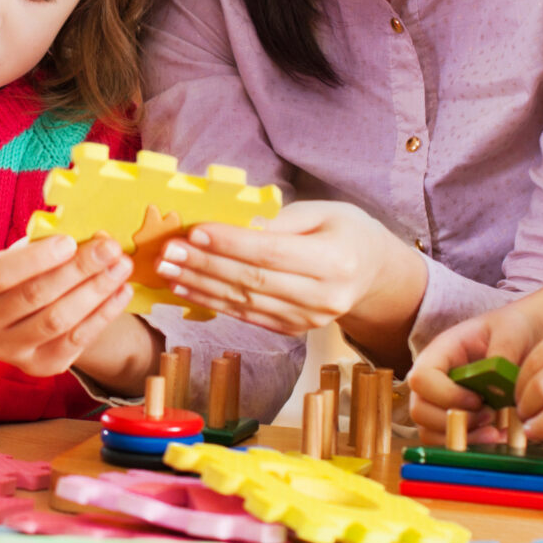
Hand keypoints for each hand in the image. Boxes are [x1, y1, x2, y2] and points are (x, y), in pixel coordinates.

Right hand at [0, 234, 133, 375]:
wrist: (22, 316)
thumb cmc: (21, 273)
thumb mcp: (20, 255)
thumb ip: (44, 244)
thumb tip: (91, 238)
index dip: (35, 259)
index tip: (70, 241)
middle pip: (33, 296)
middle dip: (77, 269)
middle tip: (109, 248)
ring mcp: (7, 351)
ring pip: (57, 320)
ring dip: (95, 291)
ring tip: (121, 266)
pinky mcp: (38, 367)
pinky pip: (76, 341)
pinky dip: (103, 314)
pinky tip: (121, 292)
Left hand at [155, 202, 421, 336]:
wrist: (375, 275)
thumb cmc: (347, 233)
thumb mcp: (324, 212)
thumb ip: (281, 219)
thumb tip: (233, 224)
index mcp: (335, 261)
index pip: (272, 253)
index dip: (231, 244)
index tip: (195, 231)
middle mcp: (324, 297)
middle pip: (252, 280)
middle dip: (205, 265)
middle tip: (168, 251)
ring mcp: (308, 320)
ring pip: (244, 302)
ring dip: (200, 285)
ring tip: (167, 269)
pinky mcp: (293, 330)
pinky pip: (246, 316)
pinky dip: (212, 302)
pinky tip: (186, 289)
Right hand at [406, 305, 542, 443]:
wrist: (523, 338)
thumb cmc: (512, 329)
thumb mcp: (511, 332)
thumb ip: (503, 352)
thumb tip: (496, 383)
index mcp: (439, 353)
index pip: (421, 379)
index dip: (446, 395)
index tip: (479, 400)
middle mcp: (433, 380)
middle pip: (419, 410)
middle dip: (452, 422)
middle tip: (490, 418)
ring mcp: (440, 402)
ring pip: (430, 432)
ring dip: (461, 439)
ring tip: (496, 433)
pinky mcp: (453, 419)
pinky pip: (448, 441)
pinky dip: (469, 445)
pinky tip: (497, 436)